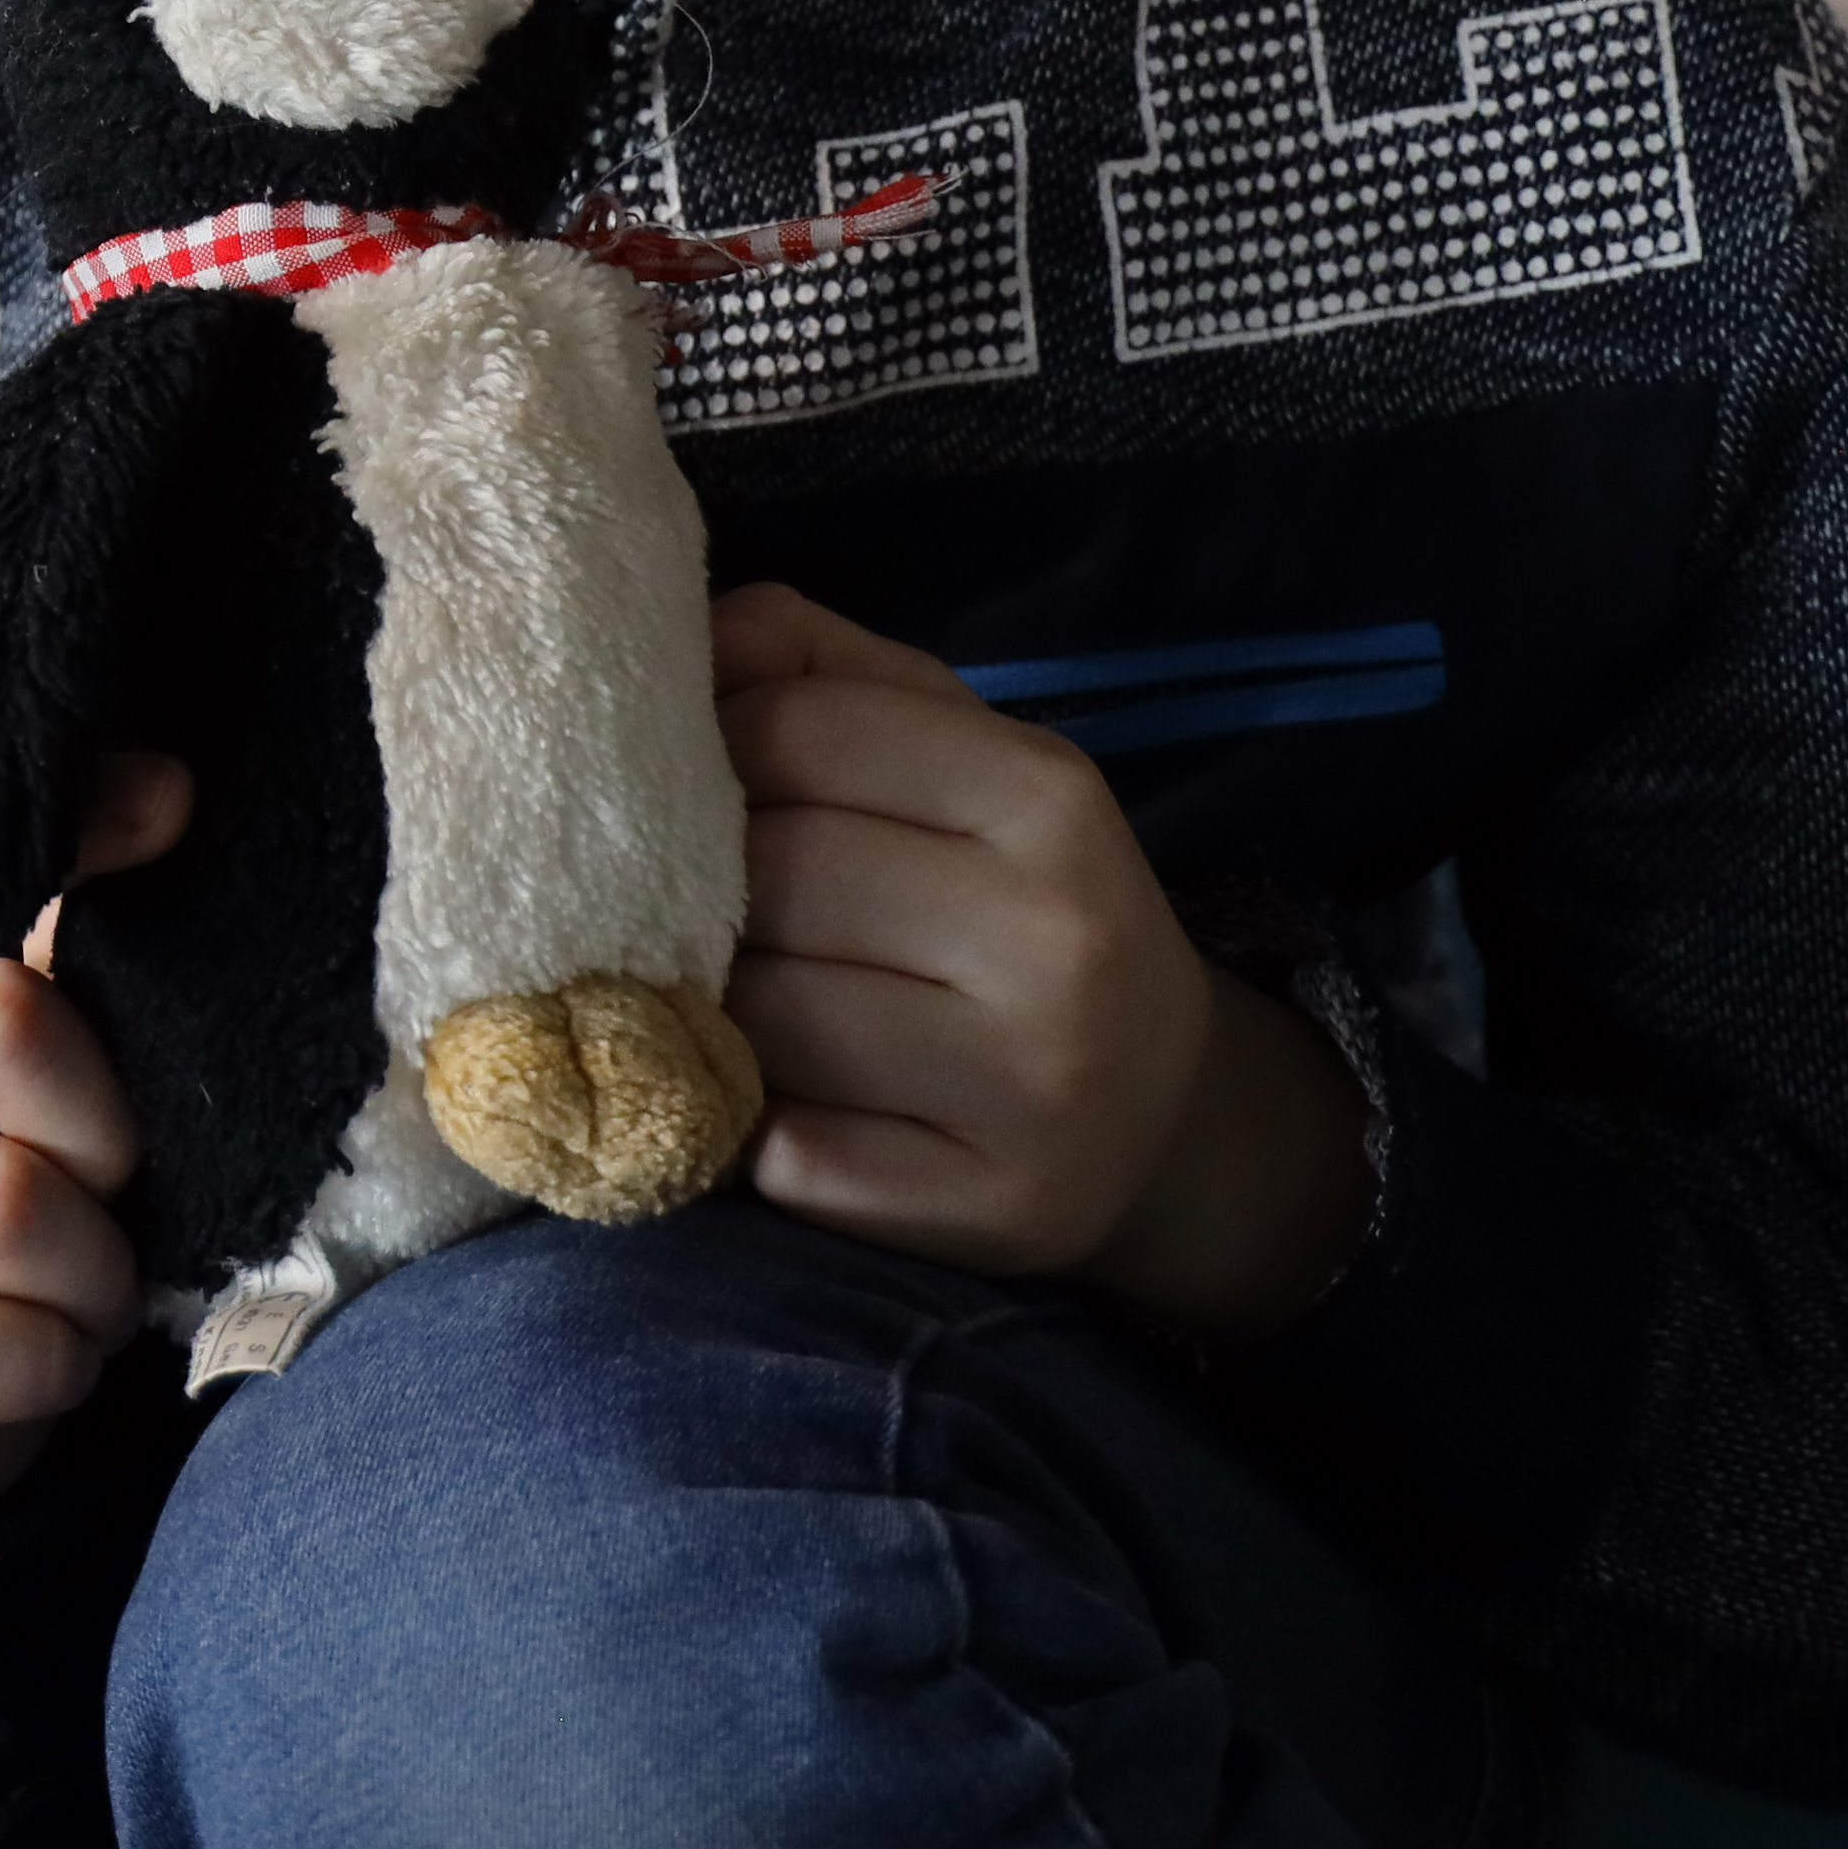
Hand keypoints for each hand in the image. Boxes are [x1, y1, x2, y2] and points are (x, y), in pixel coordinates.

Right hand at [0, 753, 190, 1531]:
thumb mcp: (17, 1060)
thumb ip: (75, 927)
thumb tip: (168, 790)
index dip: (85, 885)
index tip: (173, 837)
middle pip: (5, 1030)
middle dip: (104, 1131)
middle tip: (106, 1191)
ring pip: (3, 1208)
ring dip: (91, 1277)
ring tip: (81, 1292)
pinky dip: (42, 1367)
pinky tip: (39, 1358)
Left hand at [711, 582, 1365, 1343]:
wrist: (1160, 1112)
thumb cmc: (1013, 902)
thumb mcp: (958, 757)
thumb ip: (821, 672)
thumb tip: (687, 638)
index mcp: (1048, 796)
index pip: (798, 730)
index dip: (708, 750)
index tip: (695, 785)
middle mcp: (1057, 940)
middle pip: (770, 877)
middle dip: (704, 892)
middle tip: (704, 910)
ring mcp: (1031, 1088)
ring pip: (765, 1018)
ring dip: (720, 1013)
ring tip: (744, 1005)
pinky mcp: (989, 1211)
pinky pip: (789, 1155)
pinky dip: (755, 1129)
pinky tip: (789, 1106)